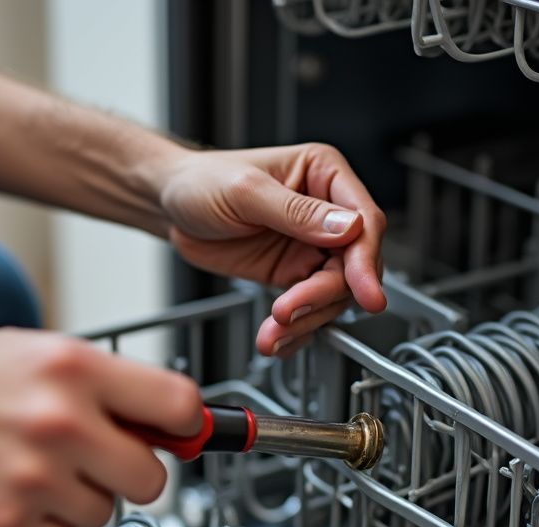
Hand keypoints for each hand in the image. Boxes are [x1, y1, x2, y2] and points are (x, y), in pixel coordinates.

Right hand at [0, 331, 202, 526]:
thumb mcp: (32, 352)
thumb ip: (102, 383)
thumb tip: (167, 419)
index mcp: (72, 368)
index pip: (178, 404)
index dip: (187, 425)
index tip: (183, 434)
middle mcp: (60, 421)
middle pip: (153, 478)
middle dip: (133, 473)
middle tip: (104, 461)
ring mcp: (35, 477)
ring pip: (106, 512)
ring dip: (84, 498)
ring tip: (39, 470)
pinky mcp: (8, 521)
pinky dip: (49, 525)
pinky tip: (17, 494)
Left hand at [159, 143, 386, 356]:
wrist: (172, 208)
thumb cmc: (203, 182)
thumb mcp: (246, 191)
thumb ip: (298, 212)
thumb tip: (346, 227)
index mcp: (324, 176)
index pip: (365, 222)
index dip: (366, 262)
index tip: (365, 293)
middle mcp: (326, 214)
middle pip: (352, 267)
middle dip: (323, 296)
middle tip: (292, 312)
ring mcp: (311, 247)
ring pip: (332, 295)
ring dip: (305, 320)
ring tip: (273, 331)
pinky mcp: (293, 275)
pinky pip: (308, 310)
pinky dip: (294, 331)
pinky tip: (276, 338)